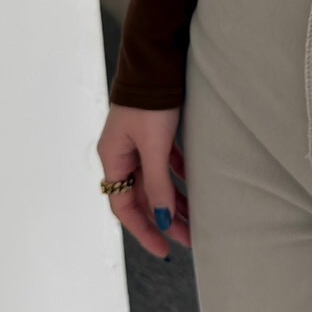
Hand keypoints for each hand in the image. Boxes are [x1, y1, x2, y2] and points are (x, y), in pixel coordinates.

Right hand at [97, 104, 191, 258]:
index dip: (145, 231)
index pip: (125, 207)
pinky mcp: (154, 132)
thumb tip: (163, 219)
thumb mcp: (154, 146)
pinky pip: (165, 162)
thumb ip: (158, 183)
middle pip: (143, 196)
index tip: (165, 250)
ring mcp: (138, 143)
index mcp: (113, 158)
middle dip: (166, 219)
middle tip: (191, 238)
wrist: (156, 61)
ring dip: (175, 199)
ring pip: (156, 181)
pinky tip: (196, 184)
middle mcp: (122, 154)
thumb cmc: (150, 102)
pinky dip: (179, 174)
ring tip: (197, 217)